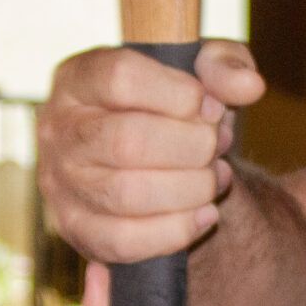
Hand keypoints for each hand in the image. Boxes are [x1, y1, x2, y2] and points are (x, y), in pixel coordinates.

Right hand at [37, 41, 265, 263]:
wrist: (158, 164)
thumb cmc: (176, 109)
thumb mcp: (202, 74)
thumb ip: (225, 65)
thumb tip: (248, 85)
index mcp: (78, 78)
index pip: (120, 78)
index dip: (178, 95)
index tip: (210, 107)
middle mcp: (58, 130)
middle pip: (126, 141)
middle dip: (192, 147)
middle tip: (217, 146)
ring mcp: (60, 184)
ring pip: (128, 194)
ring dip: (191, 188)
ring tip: (216, 177)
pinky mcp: (76, 230)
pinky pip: (125, 241)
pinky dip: (177, 230)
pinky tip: (205, 213)